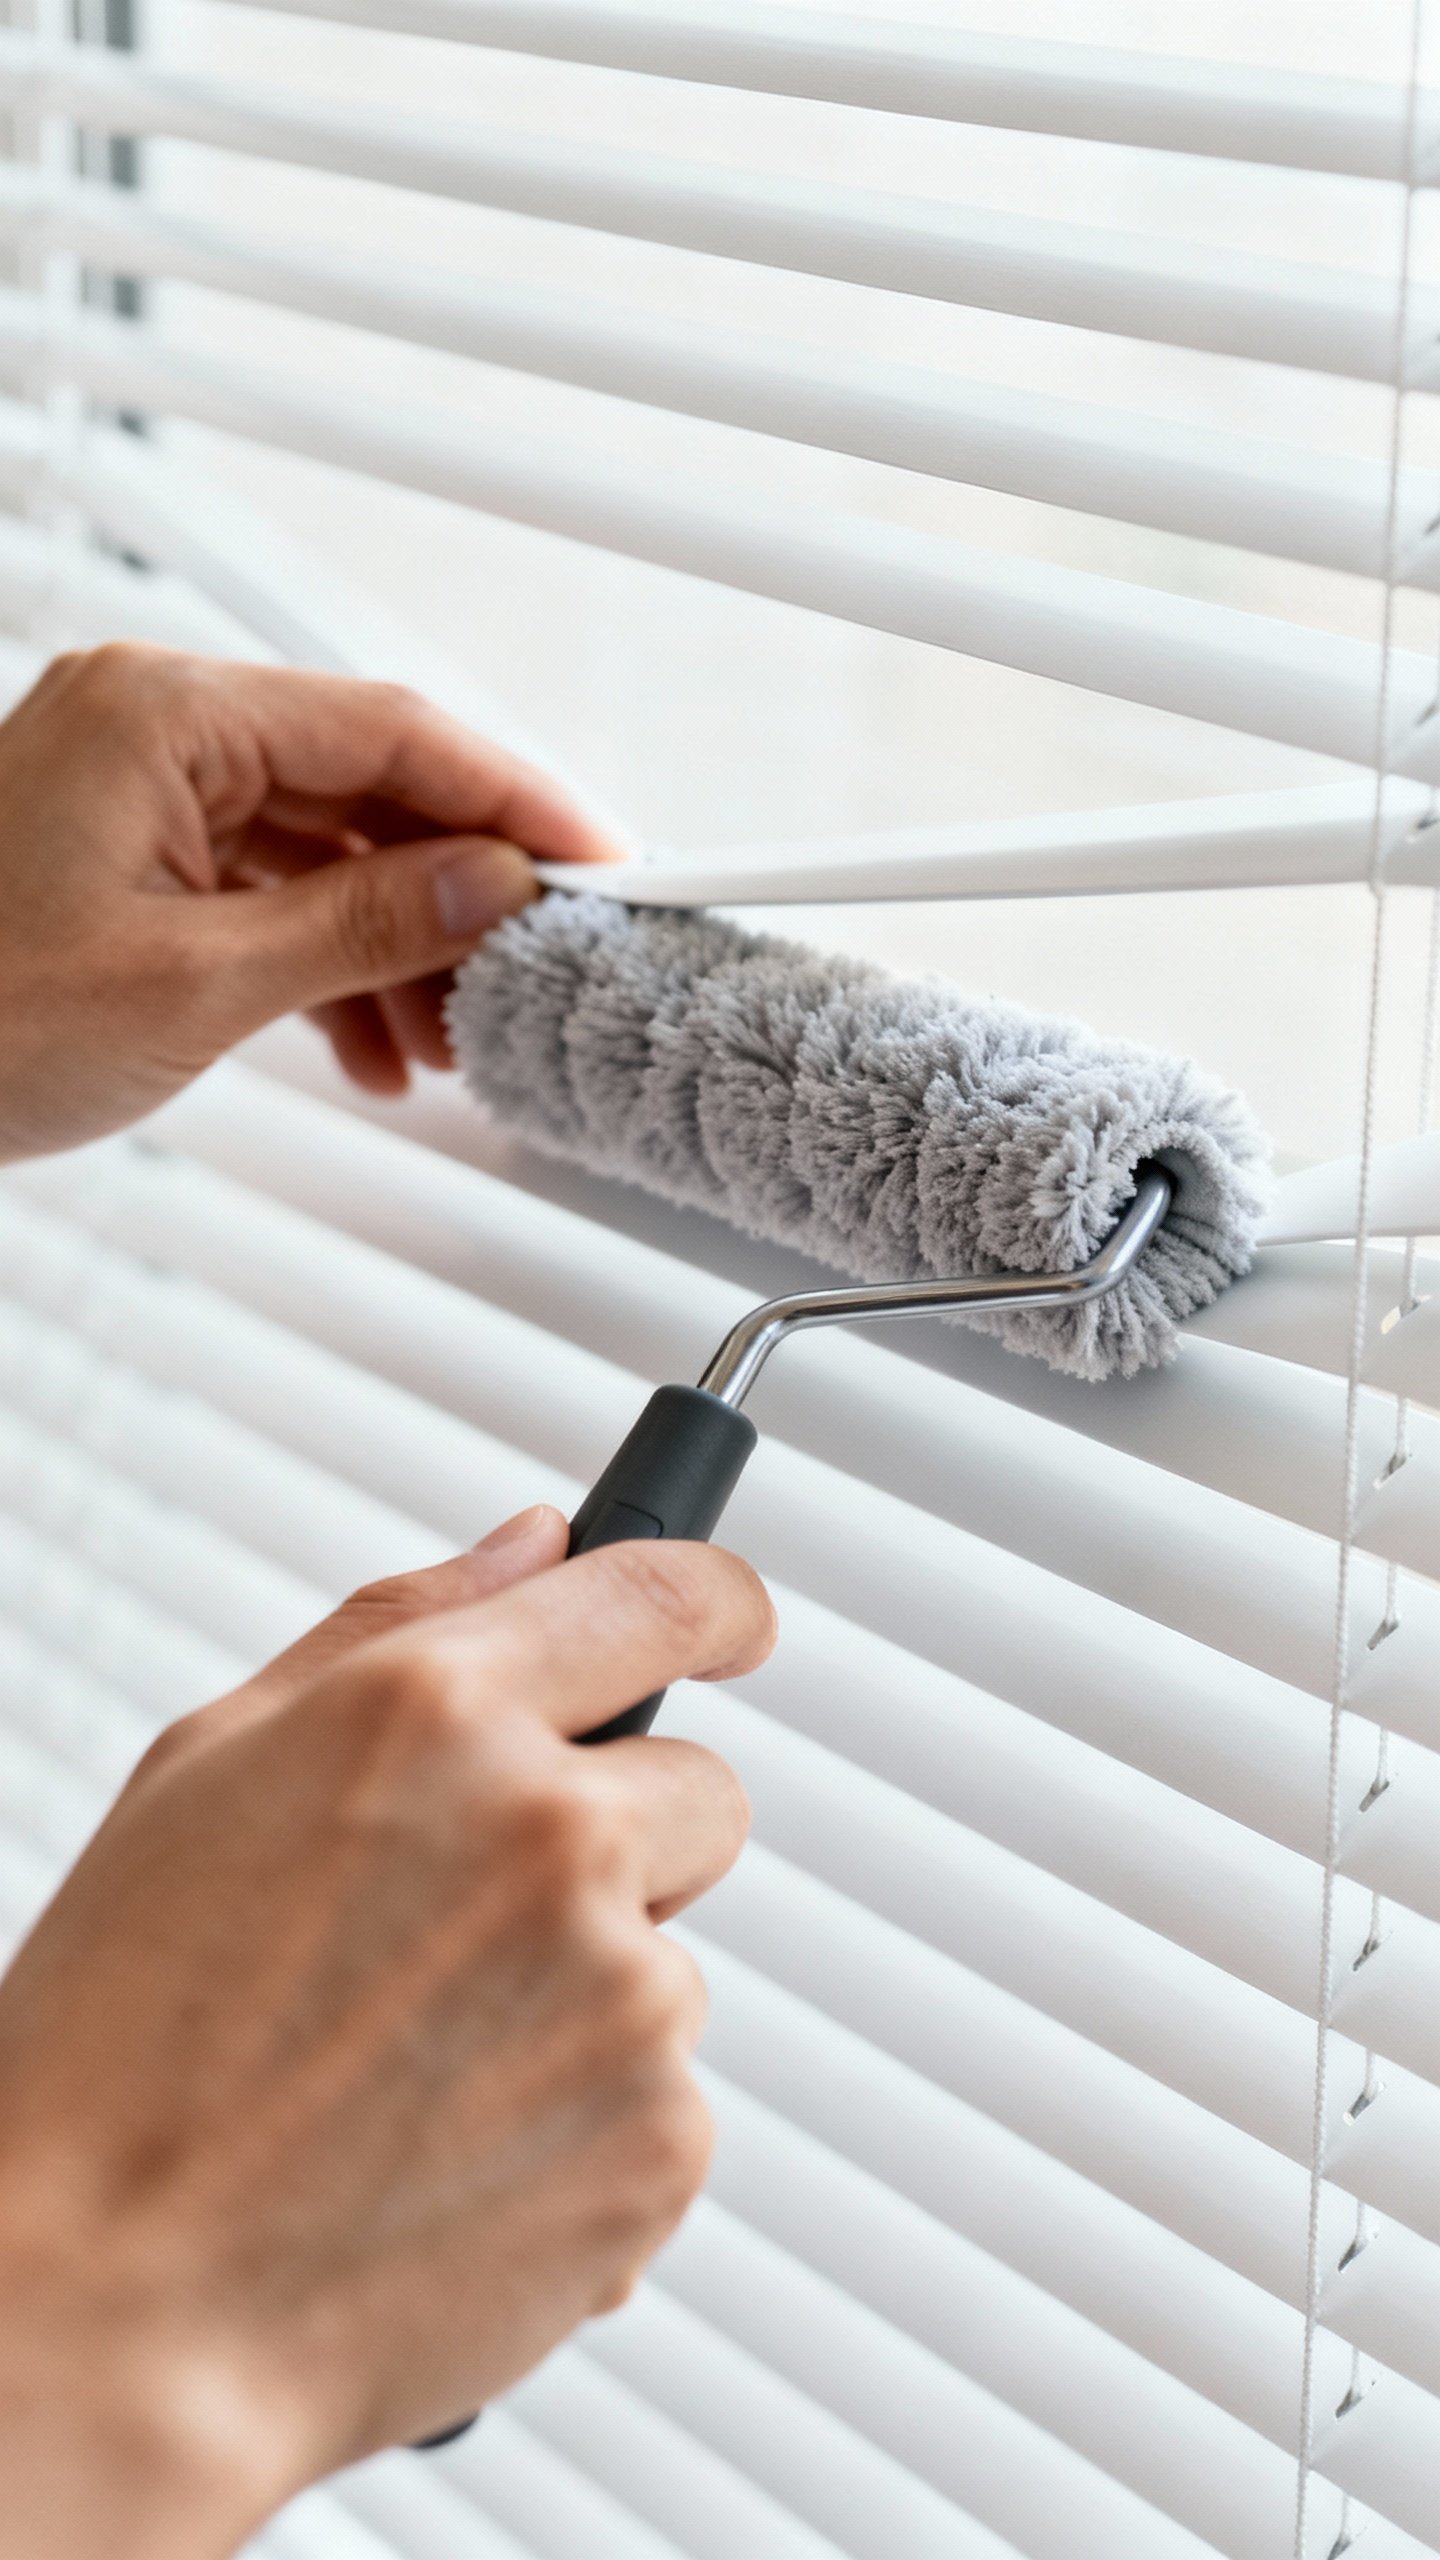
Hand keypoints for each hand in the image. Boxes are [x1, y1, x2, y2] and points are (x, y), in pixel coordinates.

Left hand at [0, 644, 621, 1159]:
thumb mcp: (195, 986)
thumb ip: (363, 926)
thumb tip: (495, 884)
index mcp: (164, 715)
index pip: (389, 729)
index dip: (513, 799)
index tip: (600, 859)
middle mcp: (153, 725)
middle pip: (362, 782)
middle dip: (457, 886)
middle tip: (535, 966)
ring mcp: (136, 787)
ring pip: (319, 844)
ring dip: (396, 942)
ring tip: (452, 1040)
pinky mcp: (124, 851)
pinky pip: (262, 886)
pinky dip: (325, 962)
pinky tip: (369, 1046)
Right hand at [0, 1508, 772, 2559]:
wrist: (112, 2318)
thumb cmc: (122, 2049)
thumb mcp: (209, 1772)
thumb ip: (399, 1626)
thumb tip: (537, 1541)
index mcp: (435, 1713)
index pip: (664, 1596)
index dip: (717, 1603)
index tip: (731, 1624)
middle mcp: (550, 1832)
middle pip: (700, 1790)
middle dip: (620, 1842)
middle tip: (470, 1935)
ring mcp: (621, 1990)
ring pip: (669, 1956)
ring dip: (586, 1999)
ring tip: (416, 2075)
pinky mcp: (661, 2138)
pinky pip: (666, 2096)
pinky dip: (589, 2126)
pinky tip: (452, 2162)